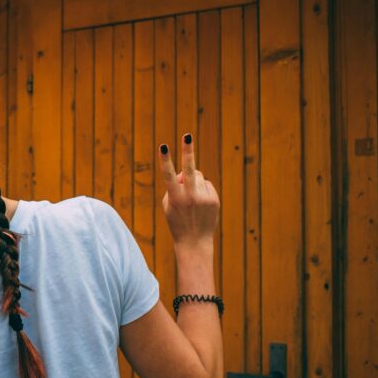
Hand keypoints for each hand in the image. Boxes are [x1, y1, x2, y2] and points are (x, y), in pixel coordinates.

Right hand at [159, 133, 219, 251]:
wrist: (194, 241)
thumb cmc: (176, 220)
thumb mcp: (168, 204)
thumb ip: (174, 185)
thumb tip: (185, 172)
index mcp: (175, 198)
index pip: (168, 175)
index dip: (165, 160)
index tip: (163, 147)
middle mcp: (190, 197)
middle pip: (190, 169)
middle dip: (188, 151)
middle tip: (187, 135)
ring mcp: (204, 198)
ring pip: (198, 176)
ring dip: (193, 182)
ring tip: (191, 199)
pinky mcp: (214, 200)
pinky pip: (207, 185)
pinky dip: (203, 190)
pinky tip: (200, 204)